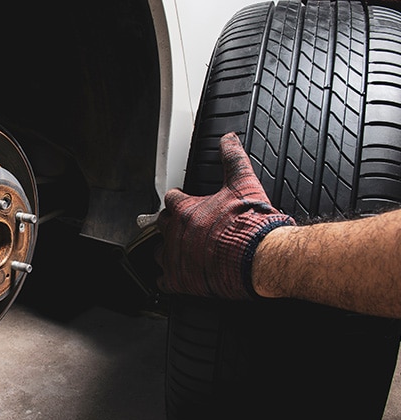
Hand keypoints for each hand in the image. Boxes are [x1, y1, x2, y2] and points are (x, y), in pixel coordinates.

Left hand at [155, 132, 295, 299]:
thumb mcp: (243, 184)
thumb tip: (228, 138)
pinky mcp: (179, 280)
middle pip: (162, 225)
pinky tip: (177, 278)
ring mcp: (175, 257)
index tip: (183, 203)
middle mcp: (175, 232)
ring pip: (159, 253)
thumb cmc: (251, 223)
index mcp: (185, 209)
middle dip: (171, 226)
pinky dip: (169, 279)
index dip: (179, 201)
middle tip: (184, 229)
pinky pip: (163, 281)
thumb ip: (232, 159)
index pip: (171, 200)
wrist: (260, 256)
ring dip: (168, 252)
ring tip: (180, 254)